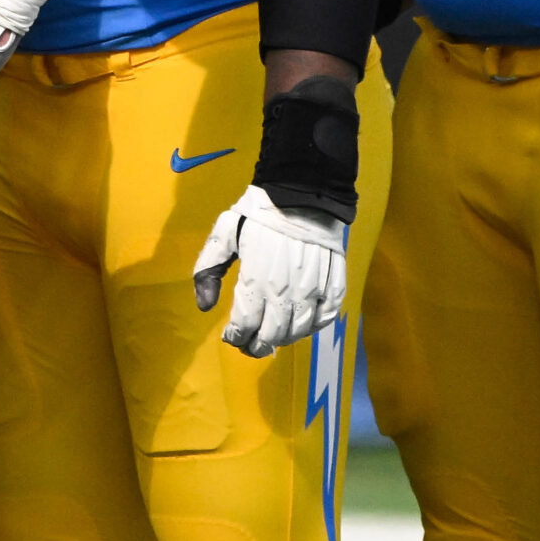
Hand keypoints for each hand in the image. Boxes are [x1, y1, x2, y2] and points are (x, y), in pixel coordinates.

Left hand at [194, 184, 346, 355]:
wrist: (303, 194)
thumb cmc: (258, 214)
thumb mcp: (224, 234)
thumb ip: (208, 269)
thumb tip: (204, 306)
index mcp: (256, 279)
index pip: (245, 323)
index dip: (236, 336)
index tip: (231, 337)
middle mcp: (286, 290)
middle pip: (273, 333)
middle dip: (257, 346)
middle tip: (249, 347)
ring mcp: (314, 289)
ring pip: (300, 330)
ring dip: (284, 340)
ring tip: (272, 338)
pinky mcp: (335, 284)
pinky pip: (326, 317)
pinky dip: (313, 328)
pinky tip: (301, 326)